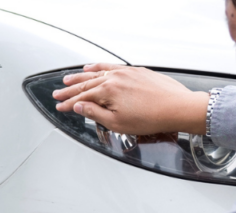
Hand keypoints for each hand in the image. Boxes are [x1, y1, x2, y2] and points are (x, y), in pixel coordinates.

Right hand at [53, 63, 209, 135]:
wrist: (178, 108)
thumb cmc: (152, 118)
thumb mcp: (117, 123)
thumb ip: (95, 113)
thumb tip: (79, 107)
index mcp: (107, 91)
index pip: (81, 98)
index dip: (68, 104)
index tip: (59, 107)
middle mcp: (115, 78)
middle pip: (85, 83)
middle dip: (69, 89)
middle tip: (58, 93)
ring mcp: (126, 72)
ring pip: (96, 73)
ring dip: (80, 76)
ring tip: (68, 79)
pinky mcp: (136, 71)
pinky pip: (111, 66)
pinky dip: (99, 67)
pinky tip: (93, 67)